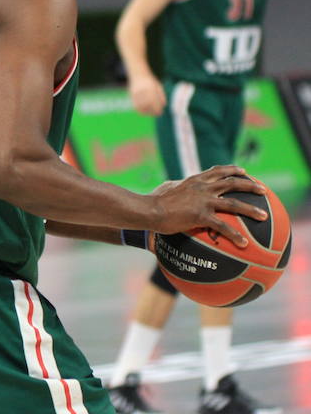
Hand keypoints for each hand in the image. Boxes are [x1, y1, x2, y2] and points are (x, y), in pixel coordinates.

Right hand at [128, 75, 165, 115]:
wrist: (138, 74)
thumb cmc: (151, 81)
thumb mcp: (158, 86)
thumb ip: (162, 95)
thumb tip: (164, 105)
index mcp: (150, 88)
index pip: (154, 101)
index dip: (157, 109)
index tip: (160, 112)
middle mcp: (143, 90)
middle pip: (147, 105)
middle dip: (152, 111)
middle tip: (157, 114)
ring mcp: (136, 93)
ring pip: (141, 106)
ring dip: (146, 112)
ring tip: (151, 114)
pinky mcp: (132, 95)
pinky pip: (135, 105)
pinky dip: (140, 110)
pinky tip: (144, 112)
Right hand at [149, 166, 266, 245]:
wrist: (149, 209)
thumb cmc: (152, 201)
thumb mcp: (165, 188)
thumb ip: (174, 186)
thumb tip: (173, 187)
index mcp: (194, 180)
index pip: (217, 170)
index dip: (232, 169)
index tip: (243, 171)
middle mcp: (202, 188)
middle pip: (232, 183)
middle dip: (250, 185)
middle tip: (263, 190)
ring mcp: (203, 201)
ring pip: (234, 203)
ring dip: (251, 209)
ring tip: (264, 216)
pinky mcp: (201, 216)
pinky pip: (222, 226)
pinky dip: (234, 235)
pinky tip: (243, 243)